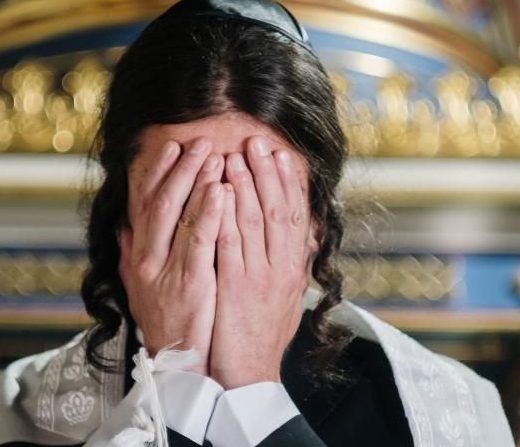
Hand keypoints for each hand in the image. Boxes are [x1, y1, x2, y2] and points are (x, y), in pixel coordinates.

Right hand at [119, 137, 224, 374]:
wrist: (176, 364)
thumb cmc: (165, 320)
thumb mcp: (138, 286)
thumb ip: (131, 253)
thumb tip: (125, 224)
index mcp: (138, 255)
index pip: (145, 203)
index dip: (157, 173)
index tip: (172, 148)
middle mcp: (146, 258)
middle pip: (161, 202)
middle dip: (181, 169)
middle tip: (200, 142)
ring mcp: (166, 270)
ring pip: (178, 215)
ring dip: (197, 182)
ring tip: (214, 156)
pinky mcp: (190, 283)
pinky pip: (200, 240)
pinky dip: (209, 212)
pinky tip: (222, 191)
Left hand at [210, 136, 315, 388]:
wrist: (250, 376)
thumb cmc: (264, 335)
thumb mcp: (286, 298)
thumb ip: (291, 265)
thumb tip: (300, 239)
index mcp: (294, 268)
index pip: (295, 216)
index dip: (289, 183)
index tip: (281, 156)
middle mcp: (282, 268)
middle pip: (277, 210)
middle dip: (267, 174)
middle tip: (257, 143)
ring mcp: (259, 277)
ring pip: (255, 221)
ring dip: (245, 185)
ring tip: (236, 155)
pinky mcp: (235, 287)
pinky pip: (230, 244)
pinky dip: (226, 215)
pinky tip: (219, 192)